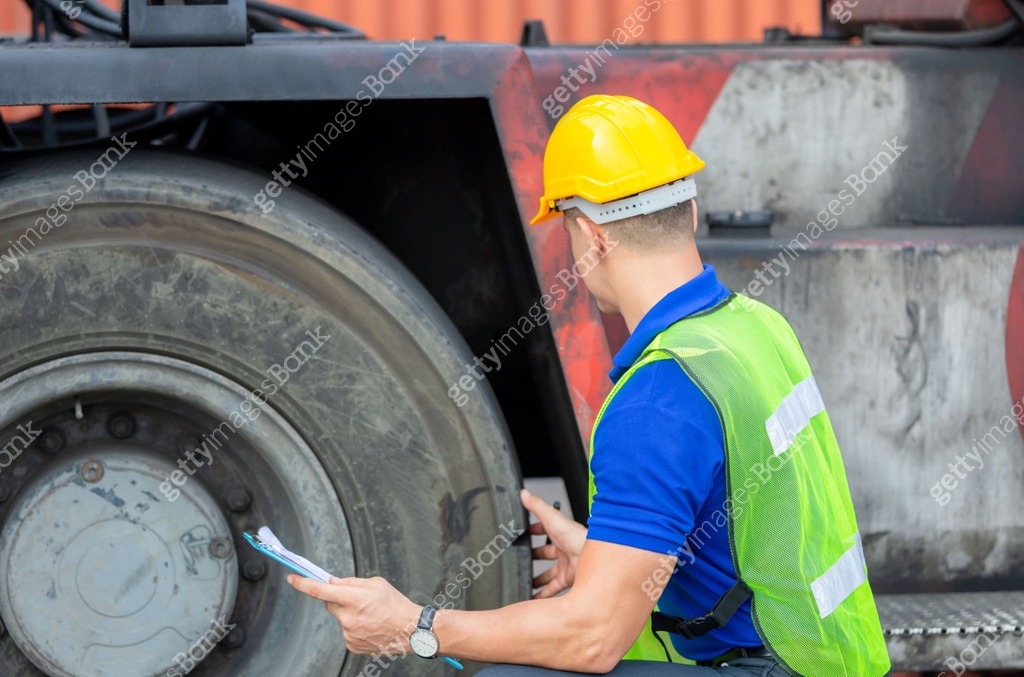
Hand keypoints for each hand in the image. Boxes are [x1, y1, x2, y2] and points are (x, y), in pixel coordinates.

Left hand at [288, 574, 421, 654]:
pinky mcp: (351, 645)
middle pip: (330, 603)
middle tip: (355, 598)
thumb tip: (332, 582)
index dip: (303, 583)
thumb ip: (351, 582)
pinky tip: (370, 625)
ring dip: (348, 613)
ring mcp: (348, 633)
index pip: (320, 590)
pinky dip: (353, 626)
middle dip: (337, 598)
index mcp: (353, 598)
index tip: (292, 578)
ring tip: (370, 614)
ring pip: (339, 618)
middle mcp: (348, 617)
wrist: (410, 630)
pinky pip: (346, 631)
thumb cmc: (396, 605)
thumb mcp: (376, 583)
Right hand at [521, 488, 585, 598]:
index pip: (545, 530)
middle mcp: (564, 550)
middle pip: (545, 554)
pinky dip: (542, 595)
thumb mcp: (552, 518)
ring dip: (537, 578)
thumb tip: (524, 493)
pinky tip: (533, 598)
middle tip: (519, 560)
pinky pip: (552, 589)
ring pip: (548, 573)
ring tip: (524, 582)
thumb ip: (537, 506)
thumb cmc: (577, 537)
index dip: (534, 531)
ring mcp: (566, 566)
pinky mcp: (567, 580)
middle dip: (533, 557)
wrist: (594, 558)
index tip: (522, 534)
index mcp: (560, 534)